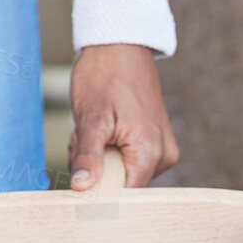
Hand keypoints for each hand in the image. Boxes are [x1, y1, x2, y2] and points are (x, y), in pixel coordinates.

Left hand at [67, 43, 178, 191]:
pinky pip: (129, 160)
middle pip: (122, 186)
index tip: (79, 171)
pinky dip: (110, 149)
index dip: (97, 190)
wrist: (119, 44)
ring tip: (94, 128)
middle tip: (82, 139)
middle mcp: (163, 155)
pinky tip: (103, 128)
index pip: (125, 197)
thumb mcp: (90, 117)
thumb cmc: (105, 75)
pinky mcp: (156, 141)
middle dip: (96, 169)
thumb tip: (82, 188)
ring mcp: (162, 148)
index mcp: (150, 152)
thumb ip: (88, 156)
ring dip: (101, 158)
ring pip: (123, 173)